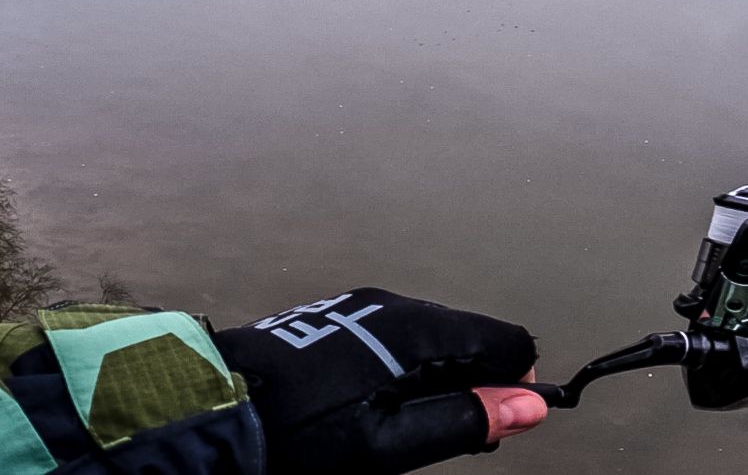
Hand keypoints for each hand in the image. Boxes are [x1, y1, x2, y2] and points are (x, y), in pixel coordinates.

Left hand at [214, 288, 546, 473]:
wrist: (216, 410)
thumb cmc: (303, 435)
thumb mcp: (390, 444)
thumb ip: (464, 420)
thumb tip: (531, 405)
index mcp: (413, 329)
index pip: (503, 339)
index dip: (512, 385)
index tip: (490, 425)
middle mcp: (392, 303)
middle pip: (469, 337)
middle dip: (473, 385)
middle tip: (441, 435)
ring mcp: (360, 306)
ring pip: (431, 338)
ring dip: (436, 379)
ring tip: (399, 425)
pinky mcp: (335, 318)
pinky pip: (393, 336)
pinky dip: (402, 369)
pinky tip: (371, 403)